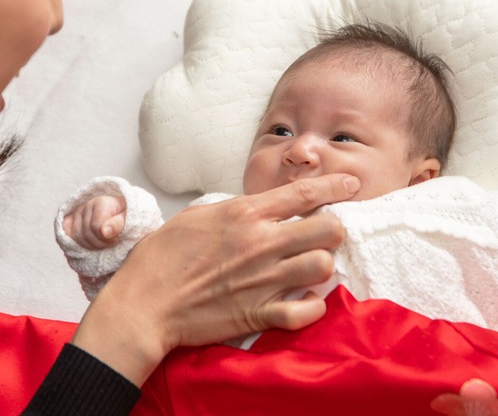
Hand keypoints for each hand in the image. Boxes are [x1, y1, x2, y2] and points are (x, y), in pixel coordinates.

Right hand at [63, 195, 126, 249]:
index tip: (116, 240)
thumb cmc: (124, 217)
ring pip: (76, 236)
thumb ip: (117, 224)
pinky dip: (75, 241)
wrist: (119, 212)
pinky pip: (66, 231)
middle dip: (99, 244)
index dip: (107, 239)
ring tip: (101, 244)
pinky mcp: (70, 218)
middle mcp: (86, 204)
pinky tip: (88, 243)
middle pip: (85, 234)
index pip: (96, 227)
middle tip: (109, 244)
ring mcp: (77, 211)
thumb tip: (104, 232)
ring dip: (89, 246)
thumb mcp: (129, 220)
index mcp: (101, 202)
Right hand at [71, 174, 359, 385]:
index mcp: (244, 214)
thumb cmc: (162, 257)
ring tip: (311, 266)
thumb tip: (257, 209)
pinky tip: (305, 300)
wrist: (145, 303)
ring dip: (322, 265)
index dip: (335, 185)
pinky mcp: (260, 314)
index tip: (352, 183)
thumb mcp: (197, 216)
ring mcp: (264, 280)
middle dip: (333, 229)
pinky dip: (313, 306)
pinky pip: (307, 311)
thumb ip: (234, 211)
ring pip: (323, 266)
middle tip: (324, 234)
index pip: (304, 194)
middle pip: (327, 229)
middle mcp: (261, 244)